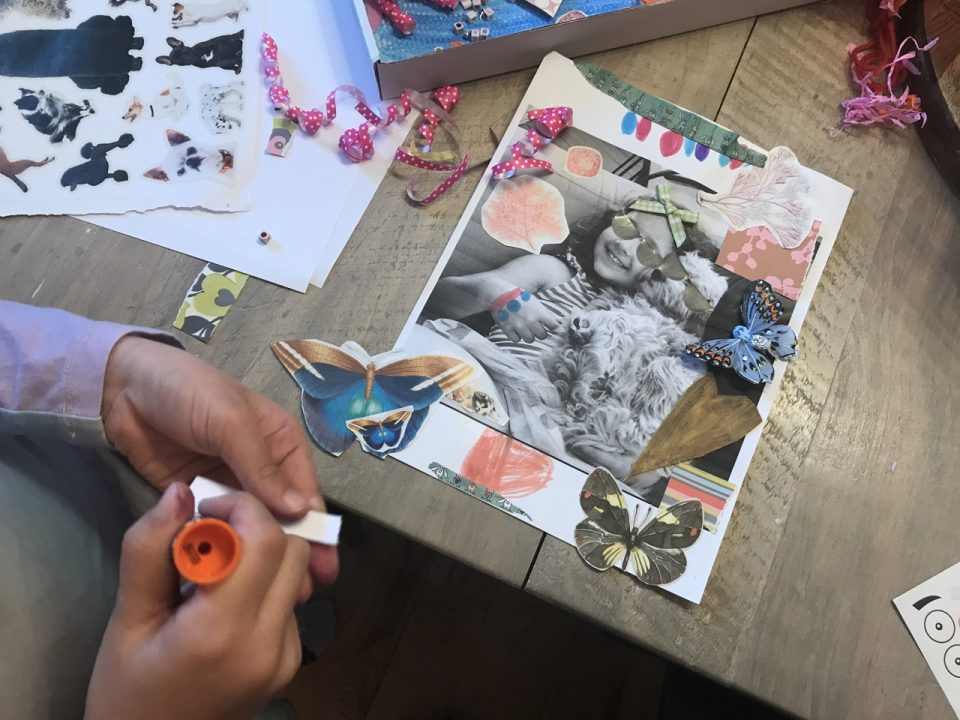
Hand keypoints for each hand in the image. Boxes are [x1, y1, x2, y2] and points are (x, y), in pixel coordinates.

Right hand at [85, 483, 310, 719]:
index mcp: (224, 631)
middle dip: (254, 527)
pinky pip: (289, 603)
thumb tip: (179, 493)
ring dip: (261, 556)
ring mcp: (287, 657)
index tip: (200, 514)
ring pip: (295, 574)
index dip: (238, 509)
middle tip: (207, 536)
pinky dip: (264, 586)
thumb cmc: (127, 692)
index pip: (265, 539)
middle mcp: (270, 643)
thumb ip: (149, 552)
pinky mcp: (291, 664)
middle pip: (292, 550)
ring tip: (211, 573)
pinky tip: (224, 604)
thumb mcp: (126, 621)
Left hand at [102, 335, 336, 583]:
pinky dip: (222, 550)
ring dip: (258, 560)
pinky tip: (228, 579)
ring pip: (250, 530)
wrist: (124, 386)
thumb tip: (301, 511)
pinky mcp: (197, 500)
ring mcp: (229, 487)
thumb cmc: (190, 391)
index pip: (306, 495)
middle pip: (283, 519)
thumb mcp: (230, 422)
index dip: (317, 532)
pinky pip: (214, 529)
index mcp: (282, 445)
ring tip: (268, 596)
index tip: (325, 570)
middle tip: (301, 596)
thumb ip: (261, 467)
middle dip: (293, 554)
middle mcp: (262, 470)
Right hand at [493, 295, 558, 342]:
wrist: (500, 294)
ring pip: (530, 340)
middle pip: (542, 336)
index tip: (549, 325)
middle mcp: (531, 321)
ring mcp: (519, 326)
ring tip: (526, 330)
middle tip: (537, 329)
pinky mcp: (508, 329)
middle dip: (541, 333)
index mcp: (539, 312)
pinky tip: (516, 330)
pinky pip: (516, 340)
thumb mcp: (535, 301)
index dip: (552, 326)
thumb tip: (554, 323)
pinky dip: (516, 336)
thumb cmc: (519, 296)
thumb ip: (544, 312)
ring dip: (529, 336)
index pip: (553, 326)